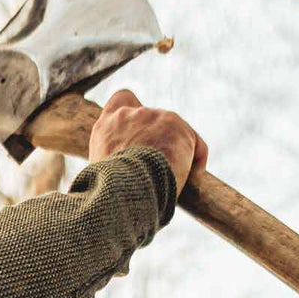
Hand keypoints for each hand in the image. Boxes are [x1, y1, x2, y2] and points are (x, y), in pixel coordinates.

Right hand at [88, 89, 207, 192]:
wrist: (123, 192)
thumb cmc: (111, 196)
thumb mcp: (103, 176)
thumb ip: (115, 163)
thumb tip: (130, 179)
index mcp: (105, 128)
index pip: (122, 100)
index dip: (135, 113)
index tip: (142, 134)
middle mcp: (127, 115)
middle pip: (154, 119)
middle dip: (161, 140)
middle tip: (162, 169)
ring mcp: (152, 116)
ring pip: (176, 131)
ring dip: (177, 152)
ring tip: (174, 179)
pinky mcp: (175, 124)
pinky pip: (195, 144)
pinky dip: (195, 161)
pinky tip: (190, 179)